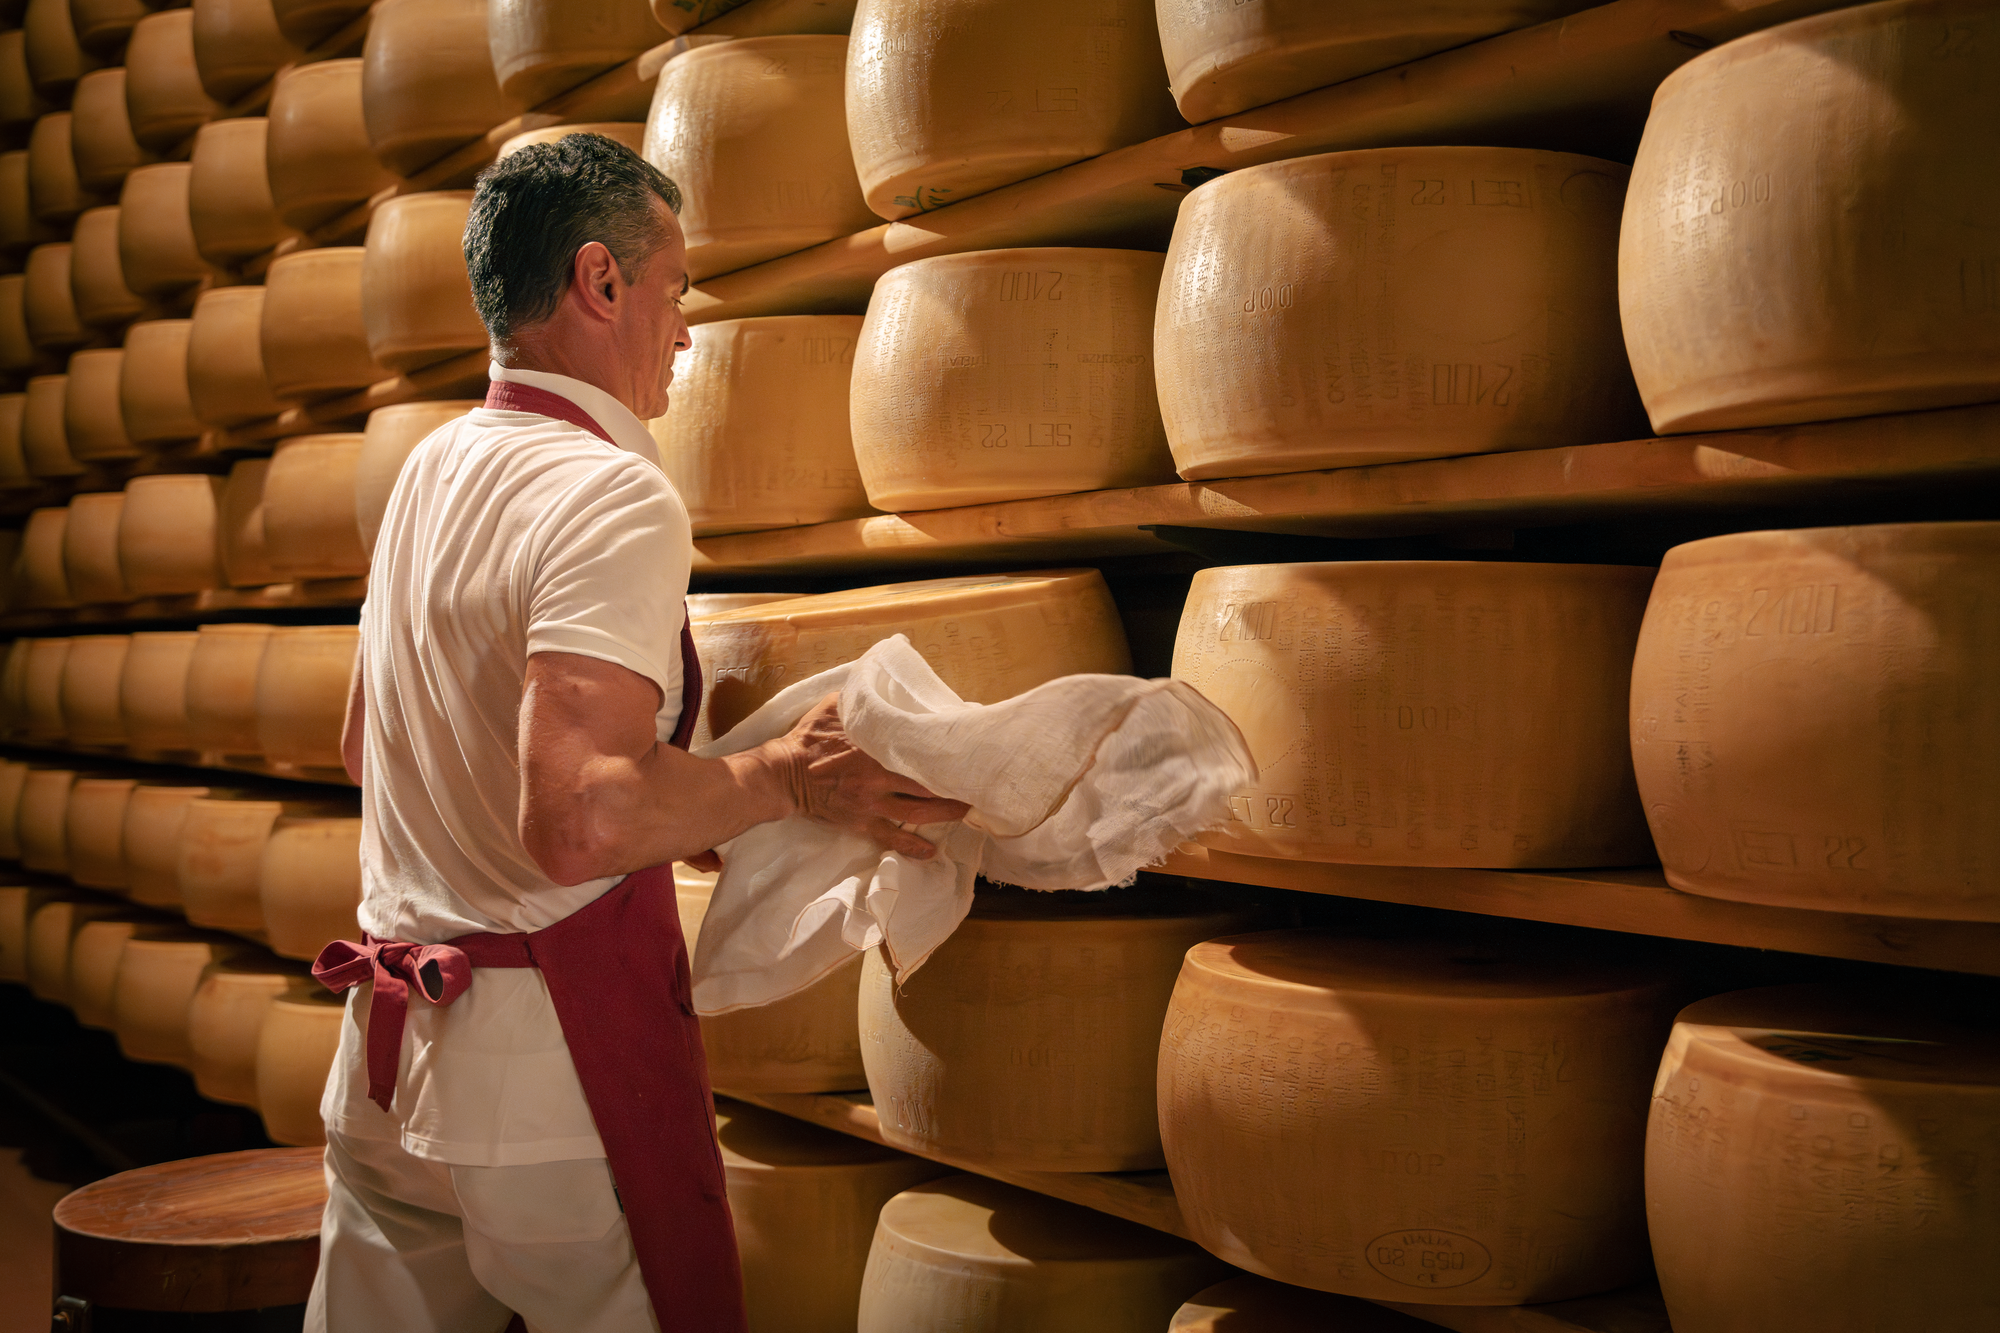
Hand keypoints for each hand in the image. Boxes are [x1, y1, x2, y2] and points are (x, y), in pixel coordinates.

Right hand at [767, 694, 969, 859]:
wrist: (782, 773)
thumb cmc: (807, 738)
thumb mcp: (832, 707)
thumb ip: (860, 699)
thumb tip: (878, 683)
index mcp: (875, 746)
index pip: (919, 746)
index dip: (945, 748)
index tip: (966, 746)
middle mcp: (879, 774)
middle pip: (927, 782)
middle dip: (955, 784)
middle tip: (978, 782)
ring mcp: (871, 802)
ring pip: (918, 811)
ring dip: (945, 813)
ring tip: (968, 811)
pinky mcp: (861, 822)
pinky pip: (891, 838)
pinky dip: (912, 847)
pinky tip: (931, 852)